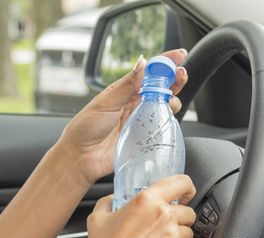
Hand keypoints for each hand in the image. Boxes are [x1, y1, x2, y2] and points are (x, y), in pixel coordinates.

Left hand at [57, 49, 188, 186]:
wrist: (81, 157)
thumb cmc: (86, 128)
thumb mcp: (105, 102)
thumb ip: (126, 84)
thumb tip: (142, 62)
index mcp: (125, 91)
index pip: (149, 72)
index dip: (165, 62)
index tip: (179, 55)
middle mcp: (135, 104)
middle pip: (162, 88)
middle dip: (175, 79)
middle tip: (182, 74)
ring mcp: (141, 121)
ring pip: (165, 106)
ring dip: (173, 100)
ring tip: (171, 100)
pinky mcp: (145, 138)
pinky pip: (162, 127)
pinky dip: (169, 121)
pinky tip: (167, 118)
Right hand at [85, 175, 195, 237]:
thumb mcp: (98, 218)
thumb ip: (108, 202)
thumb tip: (113, 200)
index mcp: (147, 200)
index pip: (181, 182)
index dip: (187, 188)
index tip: (185, 194)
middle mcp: (164, 215)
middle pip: (188, 211)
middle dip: (180, 219)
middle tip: (164, 228)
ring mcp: (173, 235)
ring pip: (188, 232)